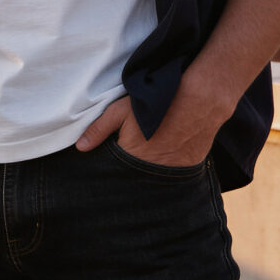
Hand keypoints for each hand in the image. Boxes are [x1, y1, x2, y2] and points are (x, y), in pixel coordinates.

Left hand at [75, 82, 223, 167]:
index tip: (110, 159)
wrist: (198, 101)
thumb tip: (80, 147)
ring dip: (148, 172)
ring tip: (149, 155)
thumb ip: (99, 129)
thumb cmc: (156, 103)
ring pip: (153, 178)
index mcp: (131, 158)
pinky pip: (172, 175)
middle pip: (134, 176)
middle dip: (129, 171)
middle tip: (131, 155)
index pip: (114, 171)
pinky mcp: (188, 169)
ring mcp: (171, 172)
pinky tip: (166, 156)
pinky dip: (167, 168)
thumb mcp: (120, 110)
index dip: (111, 167)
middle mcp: (150, 171)